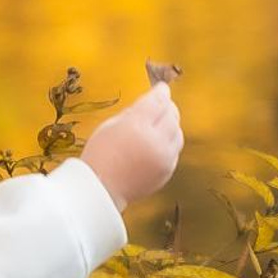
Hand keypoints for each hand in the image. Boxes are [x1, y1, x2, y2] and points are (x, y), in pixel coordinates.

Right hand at [82, 80, 183, 210]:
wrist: (102, 189)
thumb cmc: (99, 155)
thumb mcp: (109, 125)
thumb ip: (132, 112)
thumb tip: (148, 103)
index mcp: (137, 126)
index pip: (158, 101)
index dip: (161, 92)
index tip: (161, 88)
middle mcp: (155, 141)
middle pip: (172, 115)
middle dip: (167, 108)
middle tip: (159, 106)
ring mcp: (164, 158)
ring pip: (178, 133)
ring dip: (171, 126)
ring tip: (157, 126)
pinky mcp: (167, 171)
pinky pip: (175, 150)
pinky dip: (169, 144)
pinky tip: (156, 144)